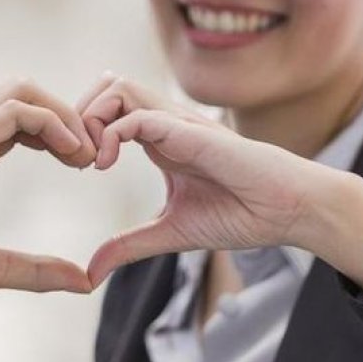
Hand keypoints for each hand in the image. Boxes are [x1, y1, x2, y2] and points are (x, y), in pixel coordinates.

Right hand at [0, 80, 96, 304]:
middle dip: (67, 116)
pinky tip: (72, 154)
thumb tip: (82, 281)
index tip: (81, 163)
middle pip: (23, 94)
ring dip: (64, 116)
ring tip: (86, 154)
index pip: (17, 119)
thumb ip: (36, 269)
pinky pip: (17, 111)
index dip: (56, 132)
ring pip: (21, 91)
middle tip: (93, 155)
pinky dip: (53, 123)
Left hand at [79, 75, 362, 292]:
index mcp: (158, 140)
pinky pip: (138, 115)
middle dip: (77, 117)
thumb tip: (90, 273)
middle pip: (105, 87)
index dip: (81, 132)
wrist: (286, 213)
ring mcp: (177, 124)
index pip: (106, 110)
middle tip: (76, 159)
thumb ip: (128, 247)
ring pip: (117, 88)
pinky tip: (106, 166)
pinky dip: (112, 135)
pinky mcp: (190, 133)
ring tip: (92, 160)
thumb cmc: (239, 216)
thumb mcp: (169, 234)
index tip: (76, 168)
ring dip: (92, 119)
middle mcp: (164, 124)